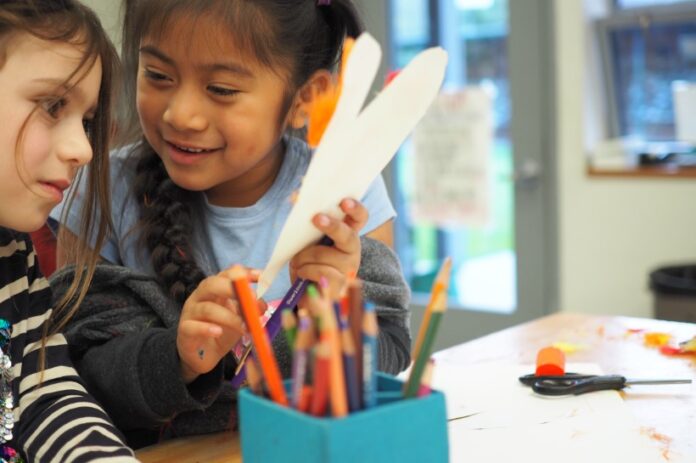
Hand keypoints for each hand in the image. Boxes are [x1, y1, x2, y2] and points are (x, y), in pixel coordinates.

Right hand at [177, 267, 263, 382]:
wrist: (202, 355)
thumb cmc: (222, 331)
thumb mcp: (240, 319)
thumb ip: (250, 310)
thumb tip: (261, 305)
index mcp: (215, 289)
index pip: (227, 274)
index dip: (244, 273)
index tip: (261, 276)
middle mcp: (200, 296)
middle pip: (212, 284)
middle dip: (231, 288)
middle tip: (250, 298)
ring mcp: (190, 312)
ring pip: (207, 308)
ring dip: (229, 317)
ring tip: (244, 327)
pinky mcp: (184, 330)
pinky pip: (193, 326)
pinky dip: (207, 329)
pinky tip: (218, 332)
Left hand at [289, 198, 367, 299]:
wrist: (305, 292)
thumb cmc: (307, 261)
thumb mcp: (307, 240)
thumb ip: (308, 223)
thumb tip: (295, 198)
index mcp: (346, 234)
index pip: (359, 218)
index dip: (355, 208)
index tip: (344, 201)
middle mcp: (352, 250)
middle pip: (347, 235)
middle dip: (332, 226)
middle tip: (316, 218)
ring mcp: (348, 269)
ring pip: (324, 254)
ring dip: (303, 257)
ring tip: (298, 262)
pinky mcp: (340, 285)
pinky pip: (322, 272)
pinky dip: (306, 271)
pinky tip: (302, 273)